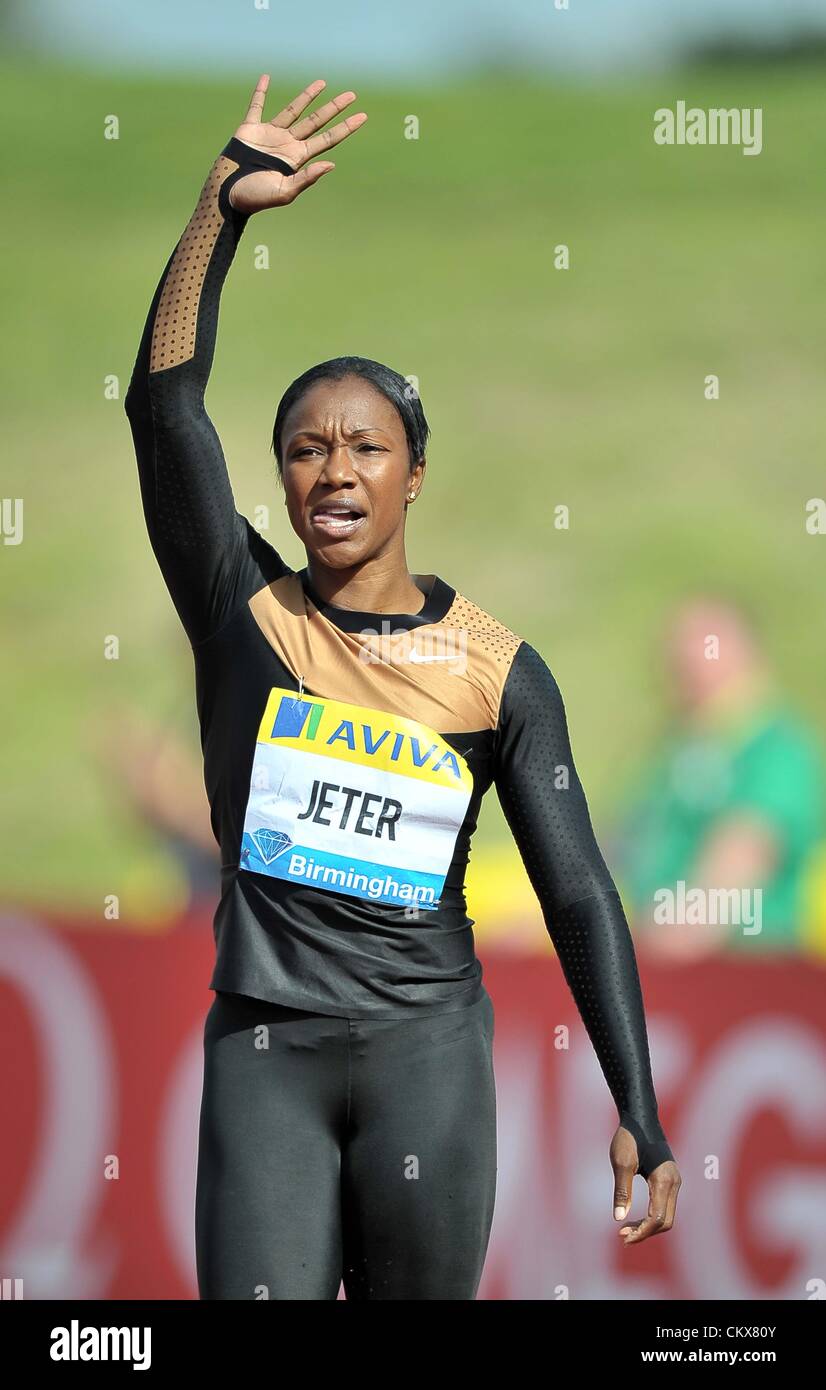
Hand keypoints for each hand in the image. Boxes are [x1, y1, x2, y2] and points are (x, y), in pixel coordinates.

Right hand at [228, 74, 366, 214]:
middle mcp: (288, 144)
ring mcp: (271, 134)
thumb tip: (331, 163)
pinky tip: (266, 78)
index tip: (363, 116)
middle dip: (334, 108)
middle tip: (352, 95)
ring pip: (294, 110)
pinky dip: (259, 92)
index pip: (328, 140)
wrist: (228, 194)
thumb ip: (307, 178)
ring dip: (307, 96)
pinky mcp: (250, 129)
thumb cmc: (255, 198)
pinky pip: (256, 106)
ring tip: (323, 83)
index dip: (346, 128)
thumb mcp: (284, 191)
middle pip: (317, 121)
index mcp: (298, 158)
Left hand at [610, 1124, 681, 1245]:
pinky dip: (652, 1216)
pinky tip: (635, 1217)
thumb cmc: (629, 1137)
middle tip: (622, 1235)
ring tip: (626, 1228)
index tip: (623, 1237)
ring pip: (667, 1215)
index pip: (658, 1219)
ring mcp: (674, 1181)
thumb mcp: (621, 1163)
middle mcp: (674, 1183)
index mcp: (664, 1180)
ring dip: (648, 1226)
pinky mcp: (670, 1179)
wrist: (640, 1117)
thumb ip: (622, 1191)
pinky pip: (665, 1206)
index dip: (642, 1232)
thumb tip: (619, 1219)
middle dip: (645, 1232)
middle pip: (665, 1222)